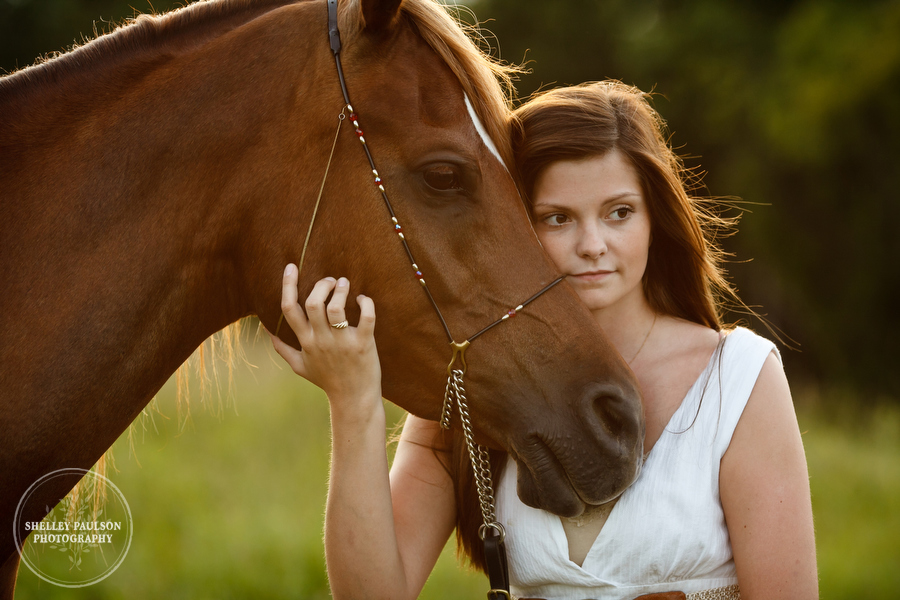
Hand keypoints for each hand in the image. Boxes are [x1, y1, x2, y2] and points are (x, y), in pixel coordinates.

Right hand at [270, 264, 381, 414]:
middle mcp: (321, 341)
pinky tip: (362, 299)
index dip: (288, 285)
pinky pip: (366, 318)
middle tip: (330, 281)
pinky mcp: (363, 344)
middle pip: (313, 303)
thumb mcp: (301, 367)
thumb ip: (283, 349)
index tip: (291, 267)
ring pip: (336, 307)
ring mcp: (342, 343)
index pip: (289, 309)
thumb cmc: (327, 381)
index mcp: (305, 342)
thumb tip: (267, 333)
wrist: (353, 399)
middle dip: (320, 285)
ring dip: (340, 290)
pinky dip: (365, 303)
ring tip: (344, 283)